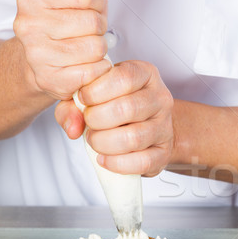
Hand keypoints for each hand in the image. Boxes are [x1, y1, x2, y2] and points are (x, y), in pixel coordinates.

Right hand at [13, 0, 117, 99]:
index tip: (87, 7)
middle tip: (86, 32)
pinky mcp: (50, 79)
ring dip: (100, 49)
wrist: (43, 58)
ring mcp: (37, 53)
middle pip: (93, 22)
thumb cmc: (64, 24)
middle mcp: (29, 24)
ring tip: (86, 47)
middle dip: (99, 27)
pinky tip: (87, 64)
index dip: (95, 2)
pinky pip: (94, 71)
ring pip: (96, 48)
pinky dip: (99, 68)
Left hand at [54, 61, 174, 176]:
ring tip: (95, 140)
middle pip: (127, 108)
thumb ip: (73, 105)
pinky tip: (104, 158)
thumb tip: (72, 125)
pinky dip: (116, 163)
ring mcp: (165, 126)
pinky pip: (142, 161)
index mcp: (145, 75)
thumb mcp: (92, 95)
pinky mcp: (164, 152)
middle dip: (96, 119)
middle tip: (88, 123)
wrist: (145, 127)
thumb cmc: (115, 106)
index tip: (83, 99)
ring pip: (133, 137)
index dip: (96, 90)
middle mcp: (160, 98)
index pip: (124, 77)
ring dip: (104, 143)